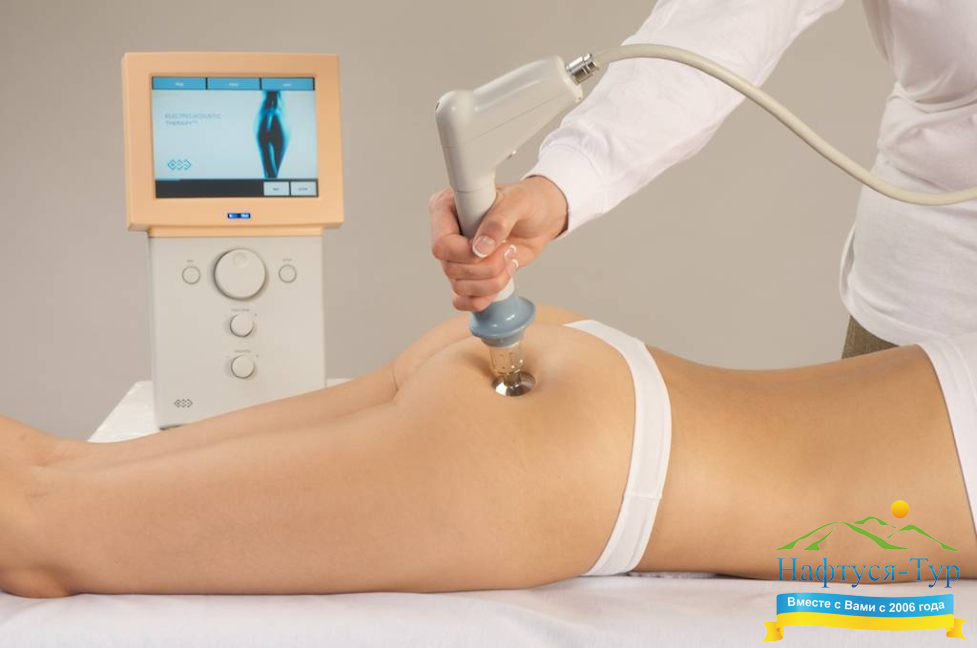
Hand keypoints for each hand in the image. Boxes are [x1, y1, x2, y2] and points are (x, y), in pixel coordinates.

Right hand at [429, 176, 568, 311]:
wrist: (543, 219)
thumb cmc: (529, 202)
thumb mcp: (518, 202)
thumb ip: (498, 221)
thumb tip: (480, 247)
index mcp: (447, 208)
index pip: (442, 243)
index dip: (466, 253)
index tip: (493, 245)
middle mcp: (448, 234)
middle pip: (451, 269)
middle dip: (487, 266)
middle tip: (509, 248)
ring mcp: (457, 257)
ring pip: (460, 287)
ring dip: (492, 281)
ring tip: (510, 259)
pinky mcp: (469, 275)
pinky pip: (464, 300)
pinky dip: (485, 297)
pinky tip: (503, 278)